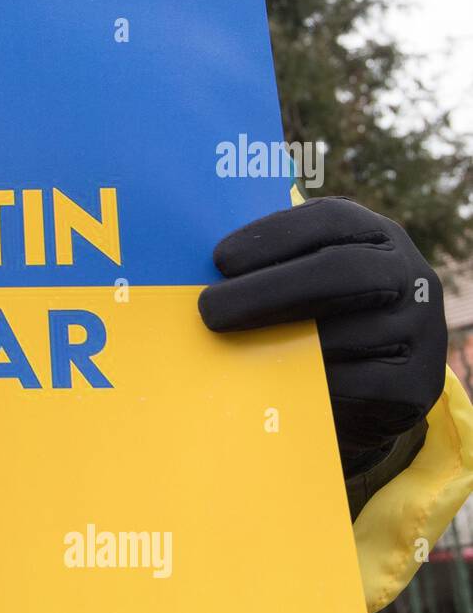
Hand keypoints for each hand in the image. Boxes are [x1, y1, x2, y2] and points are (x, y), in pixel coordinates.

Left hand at [197, 197, 446, 476]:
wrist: (373, 391)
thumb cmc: (318, 320)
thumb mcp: (303, 282)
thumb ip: (270, 266)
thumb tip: (192, 265)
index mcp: (375, 236)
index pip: (328, 221)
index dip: (272, 236)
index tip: (219, 260)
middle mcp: (408, 274)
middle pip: (339, 272)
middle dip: (266, 291)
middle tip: (209, 311)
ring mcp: (421, 329)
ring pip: (346, 333)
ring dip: (280, 343)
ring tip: (228, 350)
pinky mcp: (418, 384)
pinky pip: (359, 383)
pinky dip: (311, 384)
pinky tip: (272, 384)